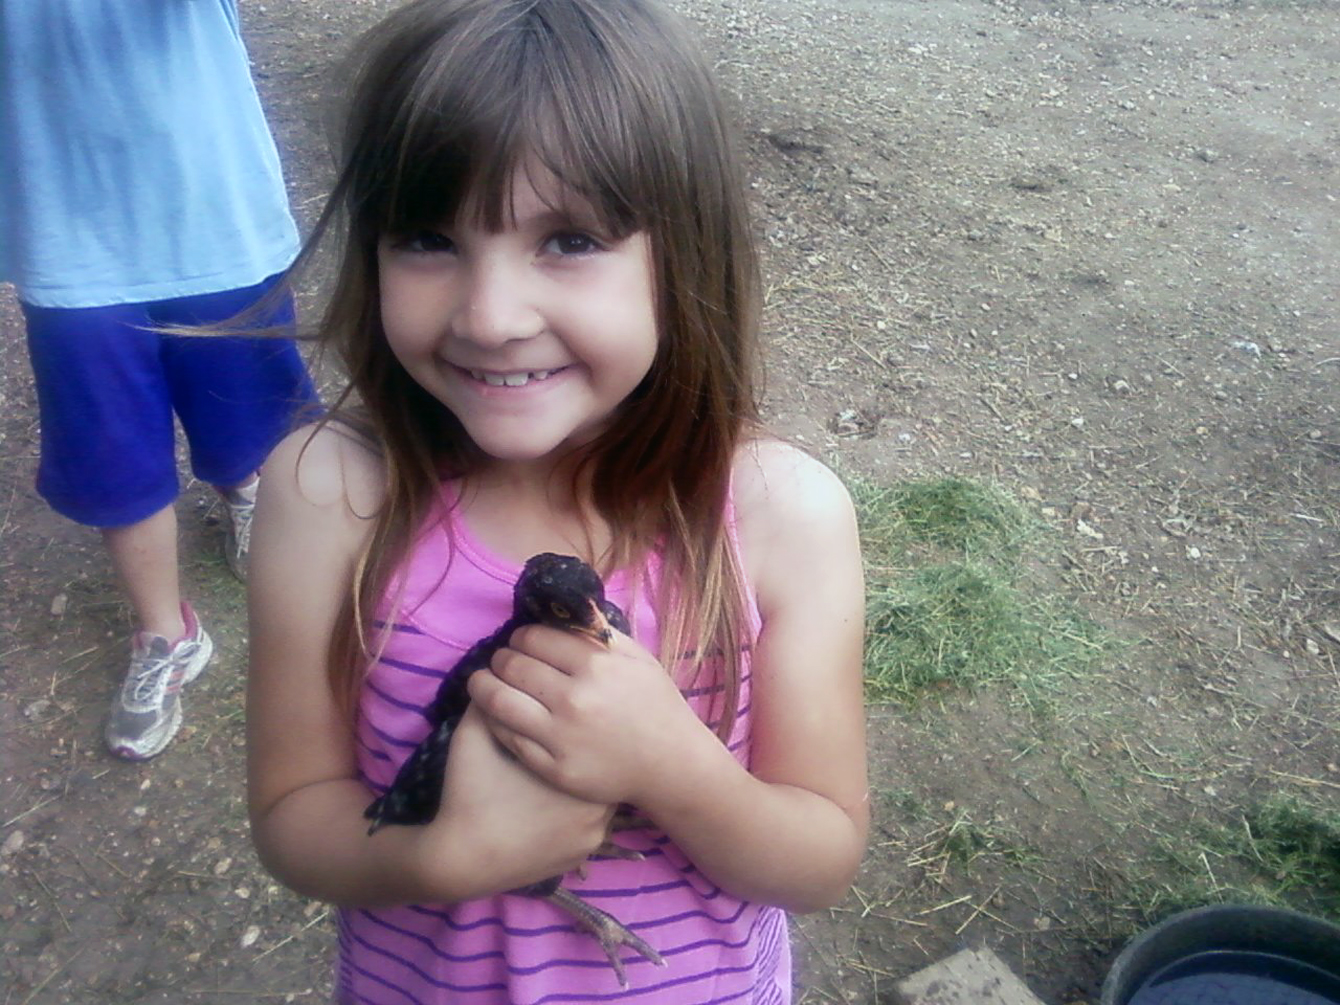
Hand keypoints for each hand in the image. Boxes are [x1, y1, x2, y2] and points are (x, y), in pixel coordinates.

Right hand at [429, 707, 614, 894]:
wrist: (461, 859)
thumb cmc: (470, 793)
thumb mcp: (474, 736)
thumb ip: (492, 699)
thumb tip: (503, 670)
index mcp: (572, 767)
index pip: (593, 732)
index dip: (578, 720)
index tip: (564, 716)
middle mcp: (595, 803)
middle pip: (602, 763)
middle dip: (588, 749)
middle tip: (570, 739)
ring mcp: (593, 835)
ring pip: (602, 795)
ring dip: (587, 782)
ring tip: (562, 773)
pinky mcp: (583, 856)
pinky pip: (593, 824)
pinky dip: (579, 813)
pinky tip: (555, 805)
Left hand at [466, 625, 708, 806]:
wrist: (672, 763)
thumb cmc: (655, 704)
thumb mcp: (637, 657)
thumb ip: (600, 631)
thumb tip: (569, 603)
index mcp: (595, 666)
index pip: (535, 639)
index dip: (521, 636)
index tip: (521, 641)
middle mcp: (574, 699)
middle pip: (513, 666)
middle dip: (501, 658)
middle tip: (501, 660)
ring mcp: (562, 736)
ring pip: (499, 701)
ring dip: (483, 685)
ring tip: (482, 681)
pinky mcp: (554, 768)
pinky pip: (508, 737)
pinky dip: (495, 720)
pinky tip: (496, 713)